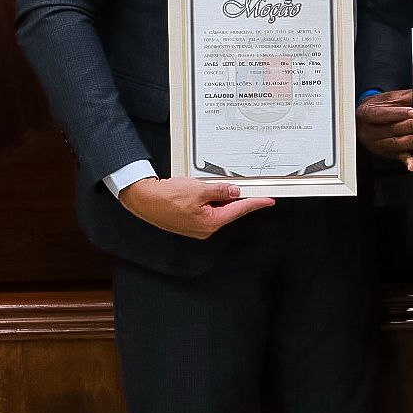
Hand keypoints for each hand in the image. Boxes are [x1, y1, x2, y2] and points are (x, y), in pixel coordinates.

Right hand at [118, 176, 273, 238]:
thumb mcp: (199, 189)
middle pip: (229, 210)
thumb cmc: (167, 197)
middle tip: (245, 185)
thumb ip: (221, 191)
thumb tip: (235, 191)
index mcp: (210, 222)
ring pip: (217, 209)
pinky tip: (205, 190)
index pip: (239, 210)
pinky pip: (206, 209)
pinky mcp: (189, 221)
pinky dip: (209, 199)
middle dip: (236, 197)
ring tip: (213, 185)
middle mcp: (205, 228)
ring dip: (220, 197)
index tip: (268, 201)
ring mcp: (197, 226)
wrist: (144, 199)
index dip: (255, 203)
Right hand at [356, 89, 412, 171]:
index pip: (382, 114)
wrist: (363, 121)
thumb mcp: (387, 98)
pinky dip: (406, 160)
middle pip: (391, 130)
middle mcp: (369, 131)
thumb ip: (404, 96)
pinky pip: (397, 157)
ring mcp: (376, 144)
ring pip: (394, 144)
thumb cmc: (376, 108)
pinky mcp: (385, 153)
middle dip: (410, 127)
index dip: (398, 113)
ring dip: (411, 142)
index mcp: (367, 114)